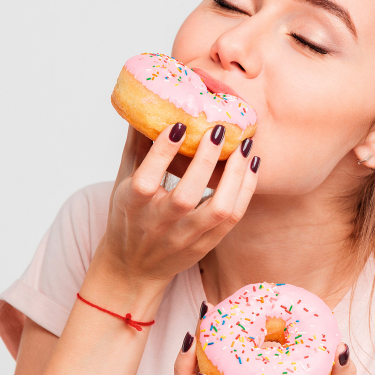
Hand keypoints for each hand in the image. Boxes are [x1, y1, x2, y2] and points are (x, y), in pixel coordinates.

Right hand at [92, 124, 258, 288]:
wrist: (133, 269)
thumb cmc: (128, 217)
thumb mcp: (123, 182)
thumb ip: (136, 146)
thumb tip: (145, 106)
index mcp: (133, 204)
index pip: (147, 177)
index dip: (163, 151)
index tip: (180, 124)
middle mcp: (159, 223)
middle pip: (186, 196)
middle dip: (206, 160)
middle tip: (219, 130)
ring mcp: (185, 237)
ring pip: (218, 209)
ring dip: (236, 176)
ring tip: (244, 147)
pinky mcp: (206, 244)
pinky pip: (233, 218)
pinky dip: (246, 190)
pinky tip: (251, 165)